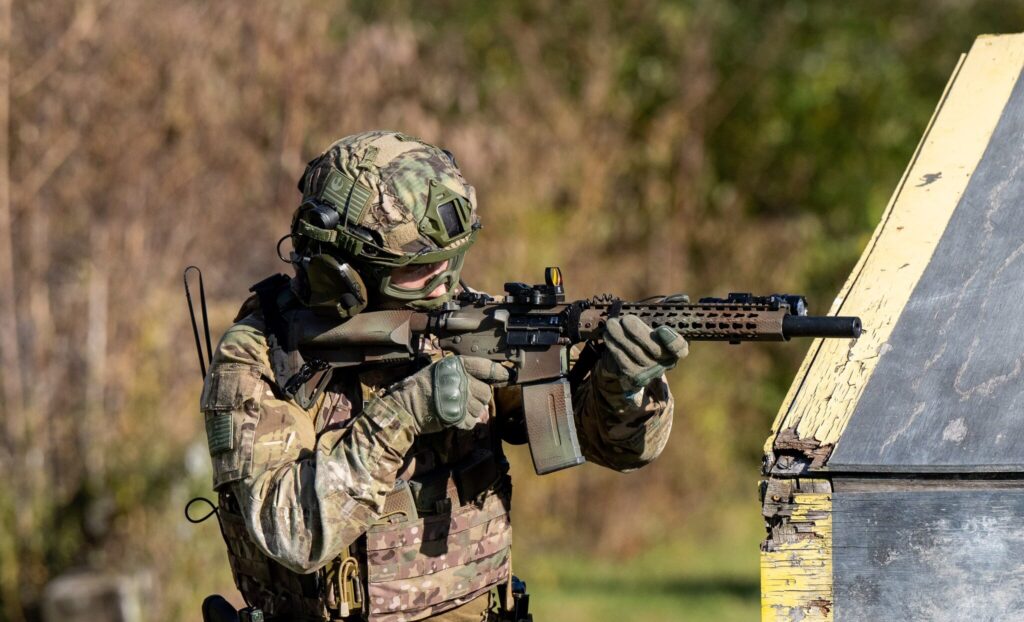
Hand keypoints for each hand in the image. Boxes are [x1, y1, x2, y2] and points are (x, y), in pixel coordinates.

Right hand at [385, 356, 509, 433]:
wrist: (404, 408)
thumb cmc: (421, 388)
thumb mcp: (440, 374)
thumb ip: (464, 380)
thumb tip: (484, 401)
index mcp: (455, 366)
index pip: (484, 366)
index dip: (499, 372)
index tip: (508, 375)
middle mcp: (459, 380)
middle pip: (485, 391)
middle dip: (479, 398)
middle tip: (465, 399)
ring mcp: (459, 398)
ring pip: (481, 408)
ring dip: (473, 411)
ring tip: (457, 408)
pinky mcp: (457, 415)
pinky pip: (472, 421)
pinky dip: (467, 422)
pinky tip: (456, 417)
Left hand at [601, 315, 687, 392]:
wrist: (633, 351)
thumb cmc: (650, 329)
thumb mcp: (660, 317)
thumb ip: (668, 307)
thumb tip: (681, 298)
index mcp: (677, 347)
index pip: (679, 347)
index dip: (672, 340)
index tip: (661, 329)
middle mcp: (666, 362)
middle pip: (654, 349)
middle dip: (638, 332)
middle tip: (626, 319)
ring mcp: (650, 371)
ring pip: (635, 354)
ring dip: (621, 337)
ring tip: (611, 323)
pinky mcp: (634, 376)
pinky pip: (623, 361)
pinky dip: (614, 346)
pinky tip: (608, 335)